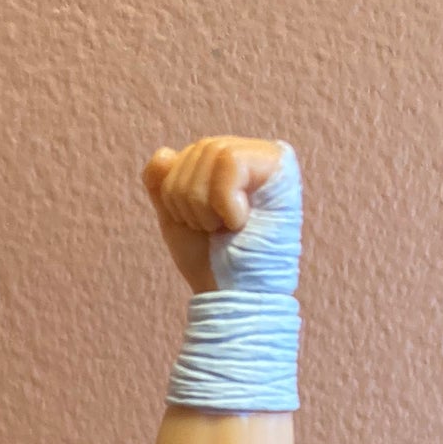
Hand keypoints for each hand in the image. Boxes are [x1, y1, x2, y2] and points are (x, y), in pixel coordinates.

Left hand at [141, 137, 282, 292]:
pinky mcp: (280, 165)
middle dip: (189, 200)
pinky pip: (231, 161)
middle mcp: (249, 154)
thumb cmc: (210, 261)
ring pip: (213, 152)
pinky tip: (239, 222)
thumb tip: (162, 153)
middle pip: (198, 150)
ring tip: (224, 228)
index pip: (182, 156)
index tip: (198, 225)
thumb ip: (163, 186)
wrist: (232, 294)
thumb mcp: (177, 219)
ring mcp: (267, 157)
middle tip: (212, 230)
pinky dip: (225, 201)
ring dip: (206, 204)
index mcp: (224, 164)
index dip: (175, 194)